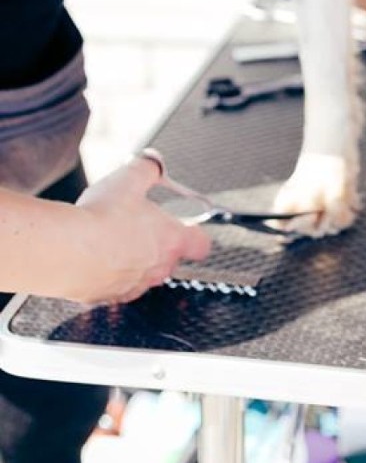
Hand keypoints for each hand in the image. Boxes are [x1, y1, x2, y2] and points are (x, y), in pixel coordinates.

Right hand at [71, 155, 210, 304]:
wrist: (66, 250)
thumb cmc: (101, 218)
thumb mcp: (129, 179)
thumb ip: (147, 170)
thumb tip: (153, 165)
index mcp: (171, 239)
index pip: (201, 245)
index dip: (194, 235)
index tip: (186, 227)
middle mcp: (157, 268)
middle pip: (170, 259)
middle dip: (157, 245)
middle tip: (137, 227)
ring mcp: (133, 286)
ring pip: (142, 275)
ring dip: (132, 261)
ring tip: (110, 241)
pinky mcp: (107, 297)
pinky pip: (115, 287)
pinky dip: (108, 275)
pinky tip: (93, 258)